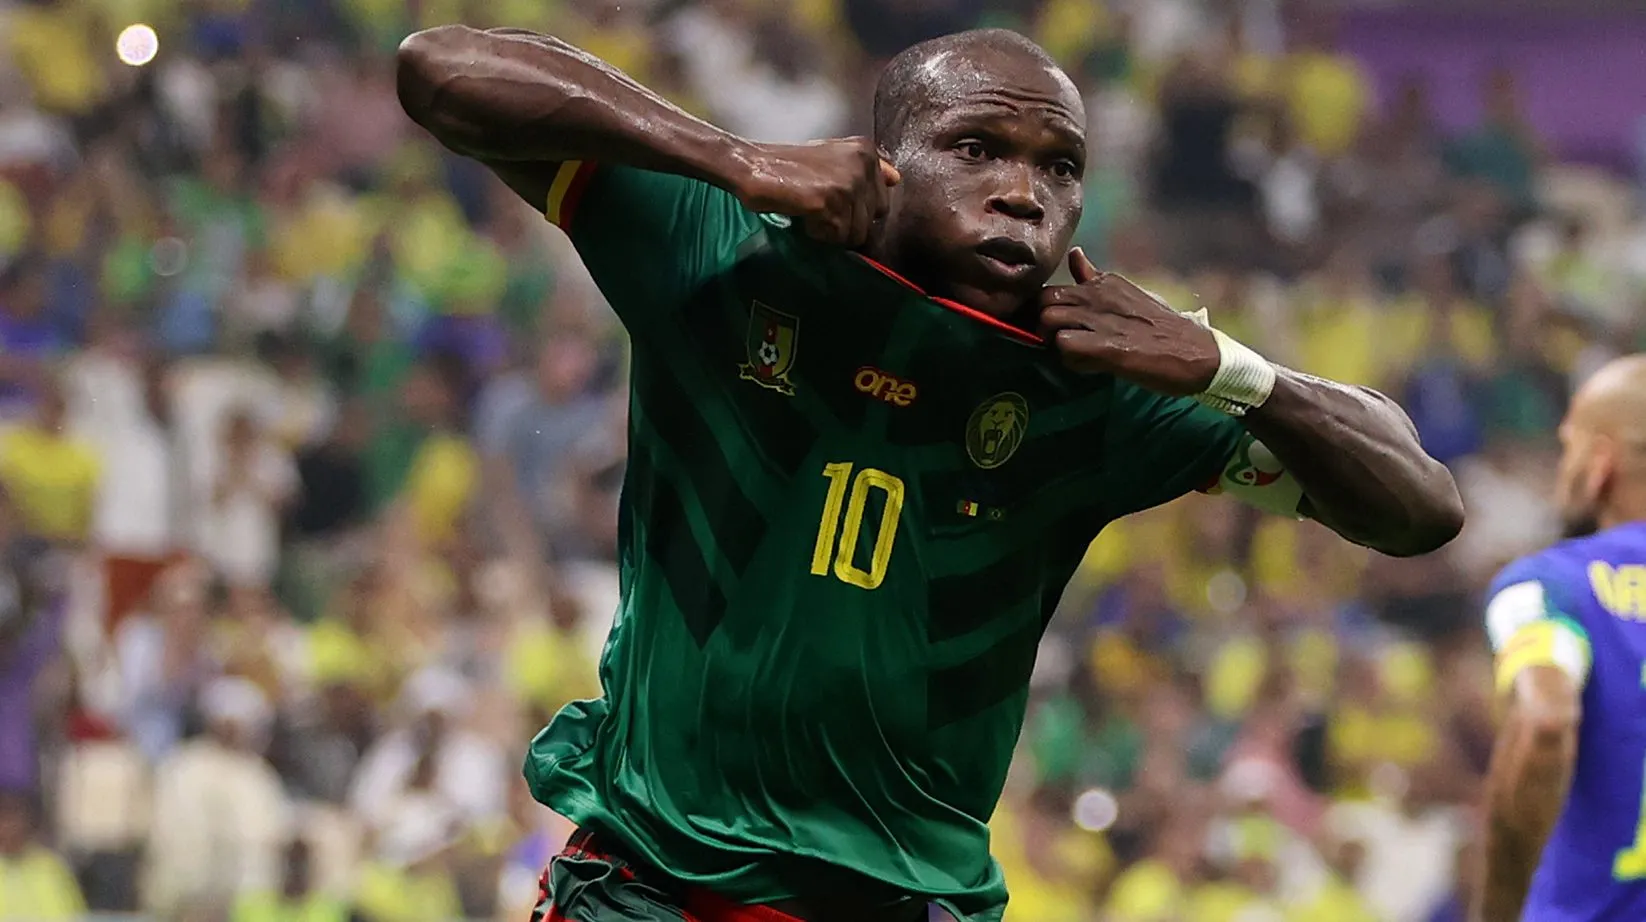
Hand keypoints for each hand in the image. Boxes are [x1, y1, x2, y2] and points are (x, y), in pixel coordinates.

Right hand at [733, 138, 900, 247]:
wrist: (753, 166)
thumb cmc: (790, 166)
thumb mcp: (835, 158)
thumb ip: (867, 170)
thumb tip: (896, 179)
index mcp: (866, 151)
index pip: (882, 203)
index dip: (856, 210)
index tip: (832, 200)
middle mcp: (862, 164)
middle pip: (871, 221)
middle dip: (845, 222)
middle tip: (819, 207)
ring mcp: (848, 183)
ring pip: (855, 233)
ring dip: (830, 230)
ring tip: (810, 210)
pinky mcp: (830, 201)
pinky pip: (836, 236)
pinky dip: (817, 233)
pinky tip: (803, 215)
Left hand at [1039, 249, 1219, 394]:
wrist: (1197, 353)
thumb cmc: (1161, 328)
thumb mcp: (1126, 293)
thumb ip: (1094, 279)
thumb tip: (1076, 254)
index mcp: (1103, 282)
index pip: (1051, 288)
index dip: (1048, 311)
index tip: (1061, 327)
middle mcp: (1098, 295)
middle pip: (1042, 301)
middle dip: (1043, 324)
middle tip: (1063, 342)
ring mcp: (1101, 319)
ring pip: (1048, 321)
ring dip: (1054, 342)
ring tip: (1079, 354)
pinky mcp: (1107, 346)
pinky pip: (1065, 347)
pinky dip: (1070, 360)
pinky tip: (1090, 365)